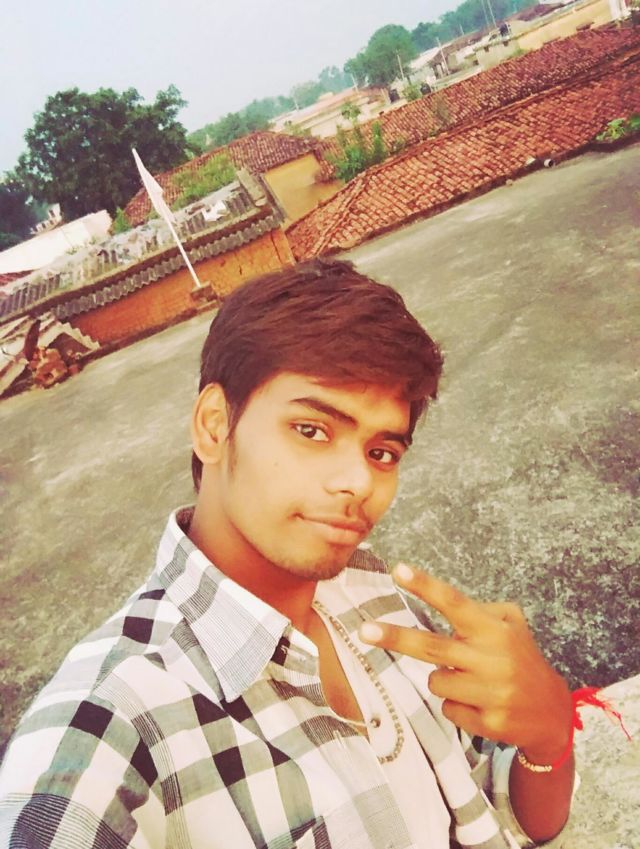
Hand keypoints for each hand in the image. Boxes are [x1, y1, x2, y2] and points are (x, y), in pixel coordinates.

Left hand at [359, 563, 572, 762]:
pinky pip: (448, 709)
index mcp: (494, 629)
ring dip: (443, 678)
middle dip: (395, 637)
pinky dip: (457, 705)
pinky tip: (480, 703)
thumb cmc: (520, 659)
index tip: (399, 570)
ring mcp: (491, 693)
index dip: (426, 586)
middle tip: (364, 630)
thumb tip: (439, 602)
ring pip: (435, 681)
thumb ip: (479, 611)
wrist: (552, 713)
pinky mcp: (489, 723)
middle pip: (431, 647)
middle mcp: (493, 659)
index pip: (455, 602)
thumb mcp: (510, 624)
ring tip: (470, 680)